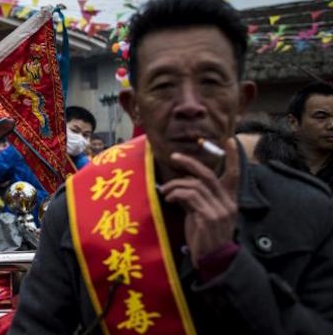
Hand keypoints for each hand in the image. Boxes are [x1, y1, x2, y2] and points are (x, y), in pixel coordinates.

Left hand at [160, 138, 239, 266]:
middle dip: (190, 162)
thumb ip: (195, 198)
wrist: (211, 260)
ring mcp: (219, 210)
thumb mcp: (200, 213)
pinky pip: (189, 196)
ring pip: (194, 185)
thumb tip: (178, 184)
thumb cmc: (204, 237)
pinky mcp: (208, 217)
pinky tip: (169, 198)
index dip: (233, 157)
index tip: (231, 140)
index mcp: (229, 200)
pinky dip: (175, 194)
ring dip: (175, 185)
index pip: (235, 174)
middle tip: (174, 156)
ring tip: (166, 191)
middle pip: (208, 175)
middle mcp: (227, 203)